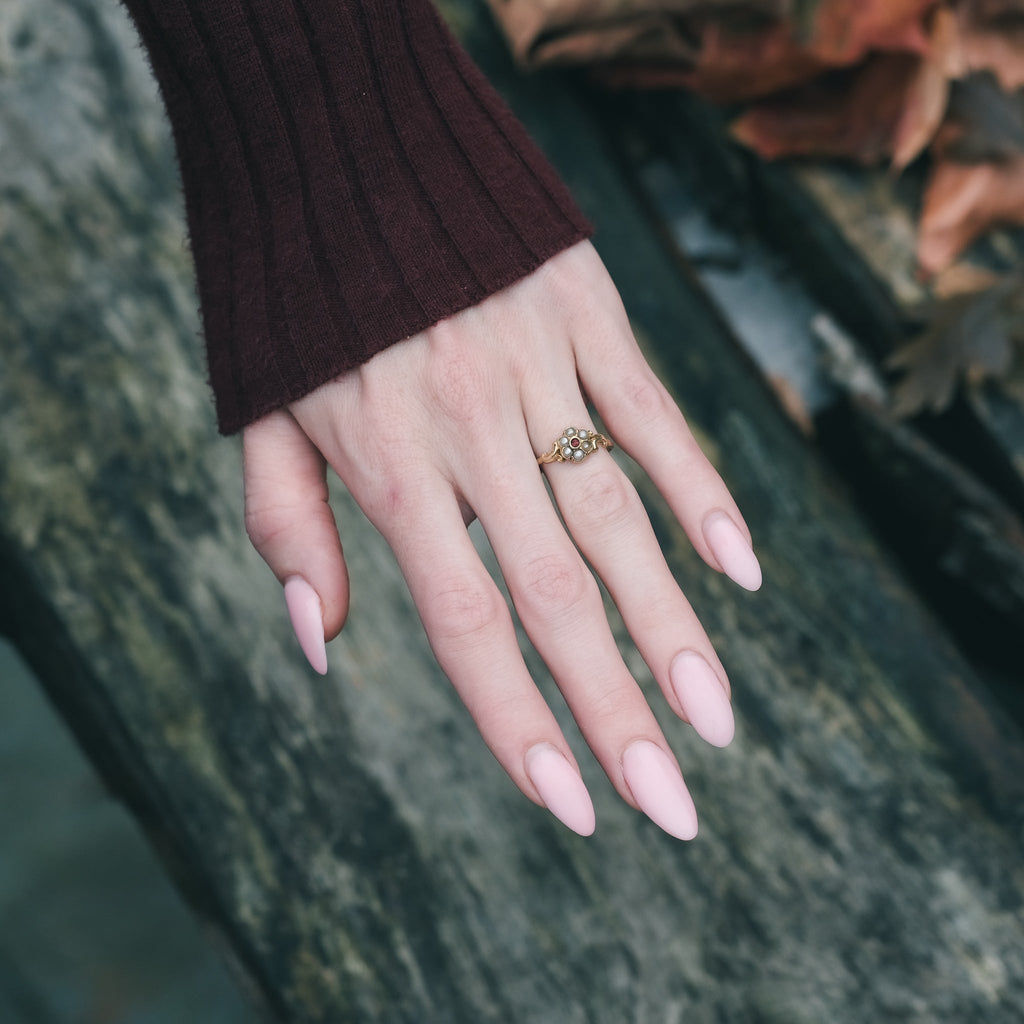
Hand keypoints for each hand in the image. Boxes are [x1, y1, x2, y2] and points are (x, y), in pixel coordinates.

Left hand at [242, 240, 760, 838]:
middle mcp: (472, 428)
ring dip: (674, 625)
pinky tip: (742, 572)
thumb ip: (287, 530)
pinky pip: (655, 413)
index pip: (467, 624)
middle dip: (618, 710)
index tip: (575, 808)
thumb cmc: (297, 302)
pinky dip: (701, 491)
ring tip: (719, 717)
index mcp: (391, 464)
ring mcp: (539, 367)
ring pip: (620, 516)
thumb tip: (324, 645)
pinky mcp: (587, 313)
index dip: (520, 725)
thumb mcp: (262, 418)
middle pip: (558, 593)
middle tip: (677, 806)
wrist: (340, 142)